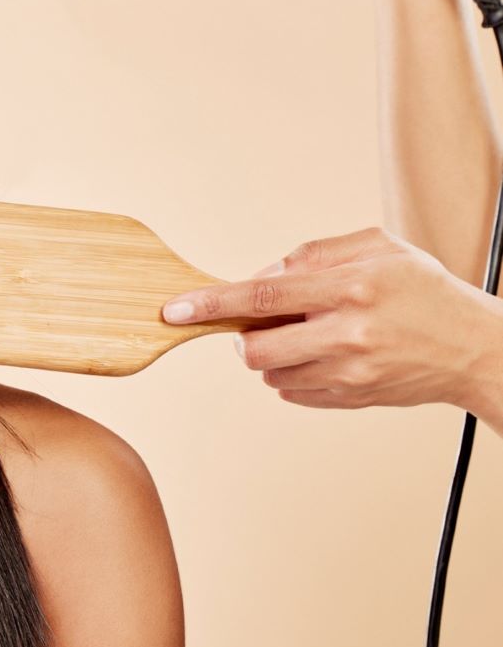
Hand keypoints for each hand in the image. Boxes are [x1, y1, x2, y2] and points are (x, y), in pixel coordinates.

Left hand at [161, 227, 502, 415]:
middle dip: (242, 337)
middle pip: (255, 349)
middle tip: (261, 323)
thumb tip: (262, 272)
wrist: (476, 348)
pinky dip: (293, 374)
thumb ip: (313, 253)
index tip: (174, 309)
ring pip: (271, 374)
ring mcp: (350, 373)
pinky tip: (322, 355)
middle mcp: (347, 334)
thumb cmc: (423, 290)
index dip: (211, 303)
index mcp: (349, 288)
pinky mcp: (354, 399)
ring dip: (271, 356)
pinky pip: (294, 393)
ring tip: (307, 335)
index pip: (261, 296)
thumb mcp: (376, 247)